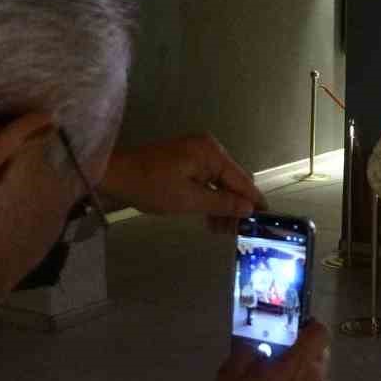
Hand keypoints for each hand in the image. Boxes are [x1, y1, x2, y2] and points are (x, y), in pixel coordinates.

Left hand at [101, 134, 264, 231]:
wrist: (115, 174)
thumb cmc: (152, 186)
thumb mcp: (190, 200)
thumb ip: (223, 203)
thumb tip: (249, 208)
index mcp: (212, 153)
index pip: (241, 180)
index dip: (253, 201)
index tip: (266, 218)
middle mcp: (208, 148)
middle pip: (232, 180)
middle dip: (236, 205)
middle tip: (236, 232)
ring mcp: (196, 152)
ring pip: (219, 181)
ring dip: (222, 204)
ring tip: (221, 230)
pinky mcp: (185, 159)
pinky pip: (206, 179)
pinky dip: (209, 197)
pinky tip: (208, 216)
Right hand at [216, 321, 328, 380]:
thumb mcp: (230, 377)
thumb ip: (244, 352)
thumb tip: (254, 343)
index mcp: (298, 363)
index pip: (320, 332)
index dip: (310, 327)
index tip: (294, 330)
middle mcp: (315, 379)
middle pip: (318, 356)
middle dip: (301, 354)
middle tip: (278, 361)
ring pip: (314, 380)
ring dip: (299, 380)